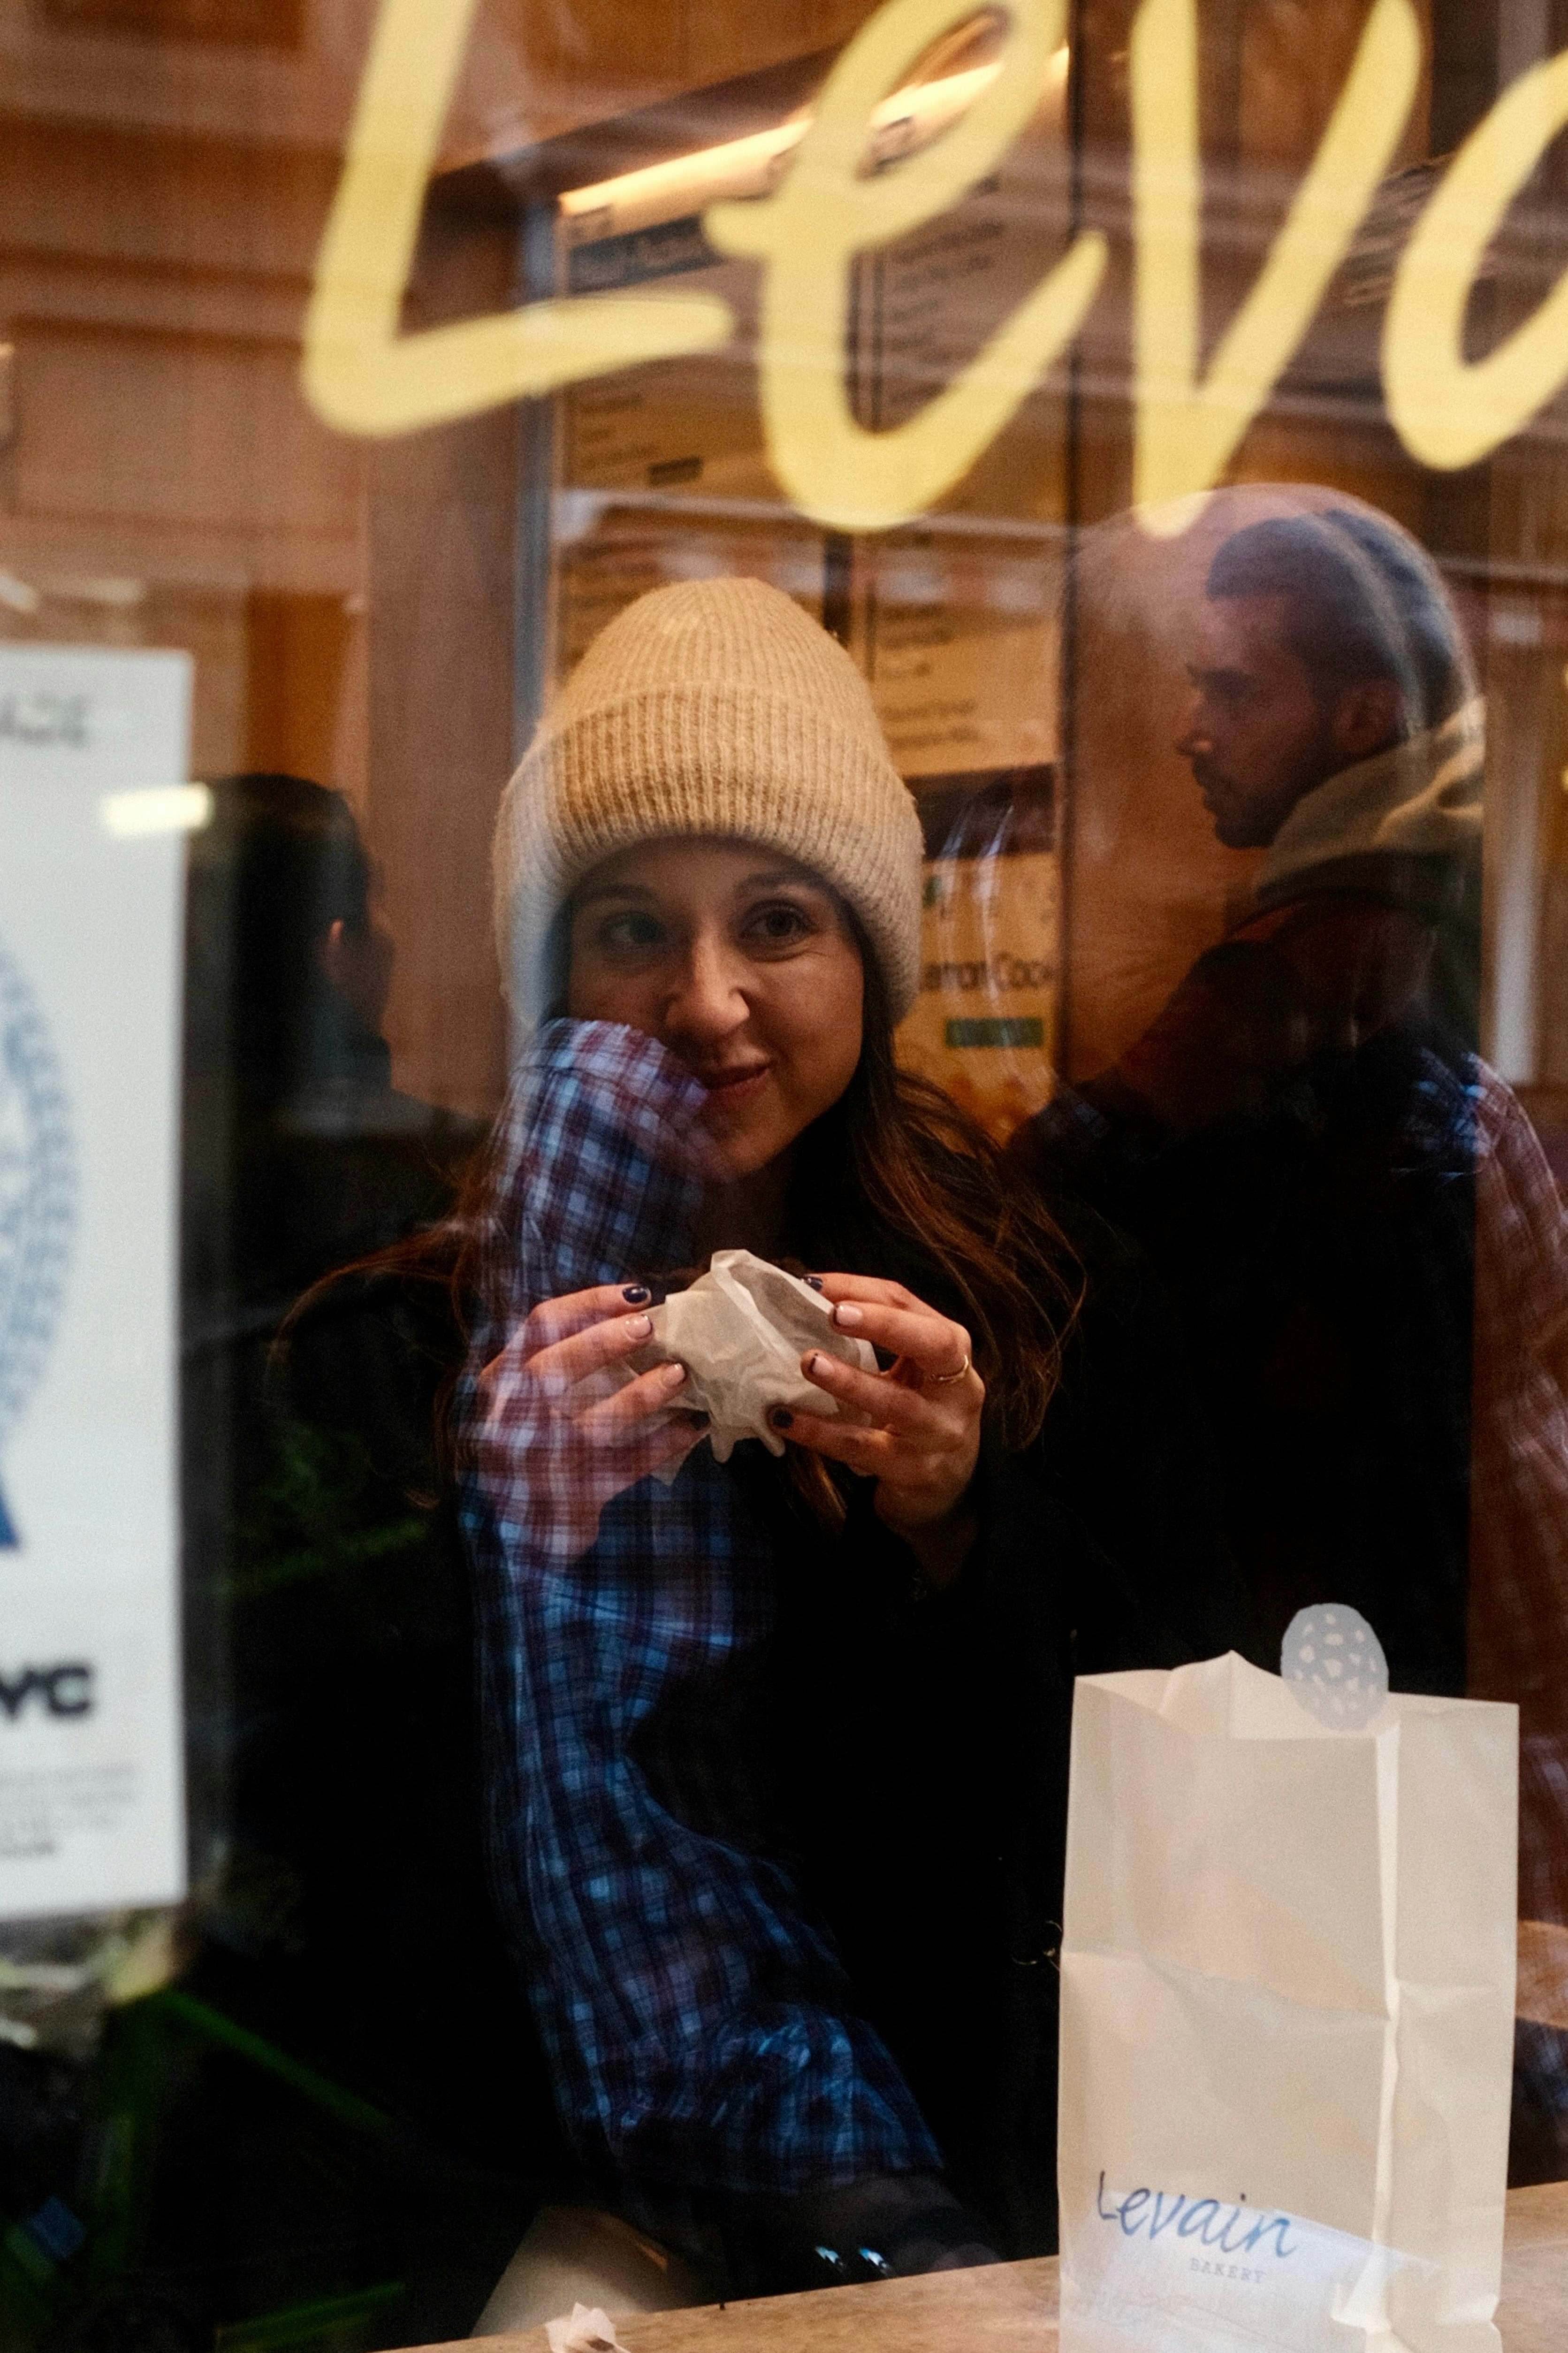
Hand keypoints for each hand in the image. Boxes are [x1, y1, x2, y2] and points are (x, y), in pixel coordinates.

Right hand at [474, 1283, 702, 1559]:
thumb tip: (633, 1309)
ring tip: (679, 1374)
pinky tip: (693, 1426)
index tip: (636, 1294)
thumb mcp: (525, 1393)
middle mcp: (510, 1421)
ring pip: (591, 1425)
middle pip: (552, 1370)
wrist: (515, 1527)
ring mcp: (540, 1464)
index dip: (589, 1304)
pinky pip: (624, 1468)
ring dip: (640, 1395)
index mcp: (499, 1382)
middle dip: (603, 1343)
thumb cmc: (530, 1440)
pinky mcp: (573, 1498)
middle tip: (649, 1326)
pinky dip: (661, 1445)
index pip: (539, 1327)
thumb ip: (559, 1354)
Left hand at [775, 1275, 982, 1588]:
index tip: (815, 1284)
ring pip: (897, 1402)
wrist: (946, 1488)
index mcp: (952, 1352)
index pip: (911, 1308)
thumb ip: (877, 1335)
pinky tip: (786, 1418)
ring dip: (849, 1380)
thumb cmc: (919, 1412)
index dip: (863, 1292)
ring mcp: (937, 1433)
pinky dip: (821, 1432)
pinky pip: (862, 1448)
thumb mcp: (911, 1370)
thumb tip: (810, 1296)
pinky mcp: (913, 1470)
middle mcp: (956, 1389)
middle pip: (933, 1345)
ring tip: (809, 1363)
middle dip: (884, 1324)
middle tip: (833, 1313)